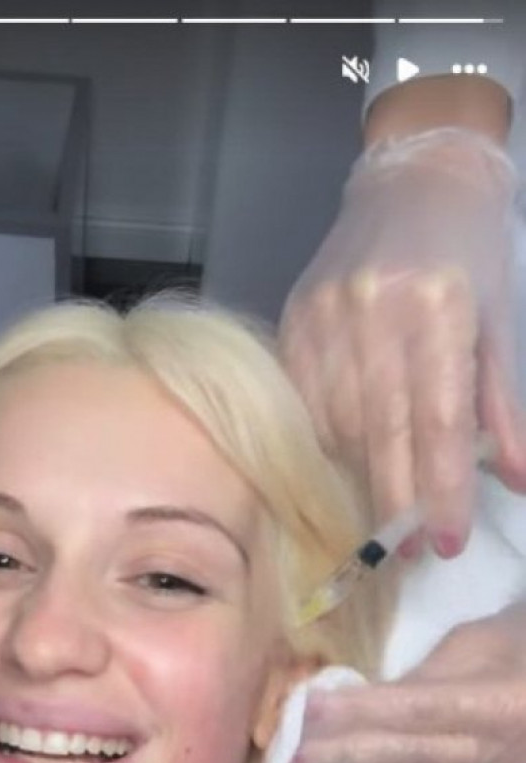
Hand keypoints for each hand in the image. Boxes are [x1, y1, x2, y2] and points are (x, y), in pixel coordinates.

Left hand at [276, 602, 525, 762]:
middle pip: (396, 759)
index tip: (303, 709)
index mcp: (489, 705)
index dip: (354, 713)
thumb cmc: (522, 657)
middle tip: (278, 758)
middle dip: (332, 759)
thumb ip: (422, 675)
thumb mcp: (480, 646)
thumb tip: (358, 700)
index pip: (410, 711)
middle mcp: (485, 754)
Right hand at [278, 127, 525, 561]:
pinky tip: (344, 469)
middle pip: (382, 433)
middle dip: (397, 501)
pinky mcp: (293, 318)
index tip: (446, 543)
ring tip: (380, 517)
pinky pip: (303, 404)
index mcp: (439, 308)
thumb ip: (502, 407)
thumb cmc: (469, 249)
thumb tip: (518, 484)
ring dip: (358, 480)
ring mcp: (326, 315)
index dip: (442, 489)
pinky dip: (324, 445)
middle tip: (410, 553)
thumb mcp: (500, 321)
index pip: (438, 421)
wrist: (414, 176)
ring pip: (336, 425)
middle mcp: (376, 313)